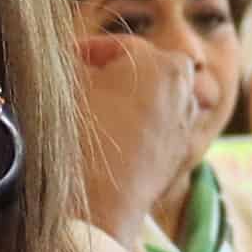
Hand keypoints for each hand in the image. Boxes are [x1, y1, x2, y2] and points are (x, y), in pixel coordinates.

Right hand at [72, 29, 223, 228]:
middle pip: (144, 69)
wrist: (99, 206)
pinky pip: (159, 128)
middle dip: (115, 73)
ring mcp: (186, 124)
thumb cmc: (82, 140)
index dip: (85, 51)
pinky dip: (139, 126)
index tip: (65, 61)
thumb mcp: (68, 88)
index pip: (117, 46)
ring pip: (155, 98)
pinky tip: (111, 140)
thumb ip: (73, 63)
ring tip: (97, 112)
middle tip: (83, 83)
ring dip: (130, 99)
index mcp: (161, 62)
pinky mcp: (180, 154)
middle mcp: (183, 89)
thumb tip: (71, 60)